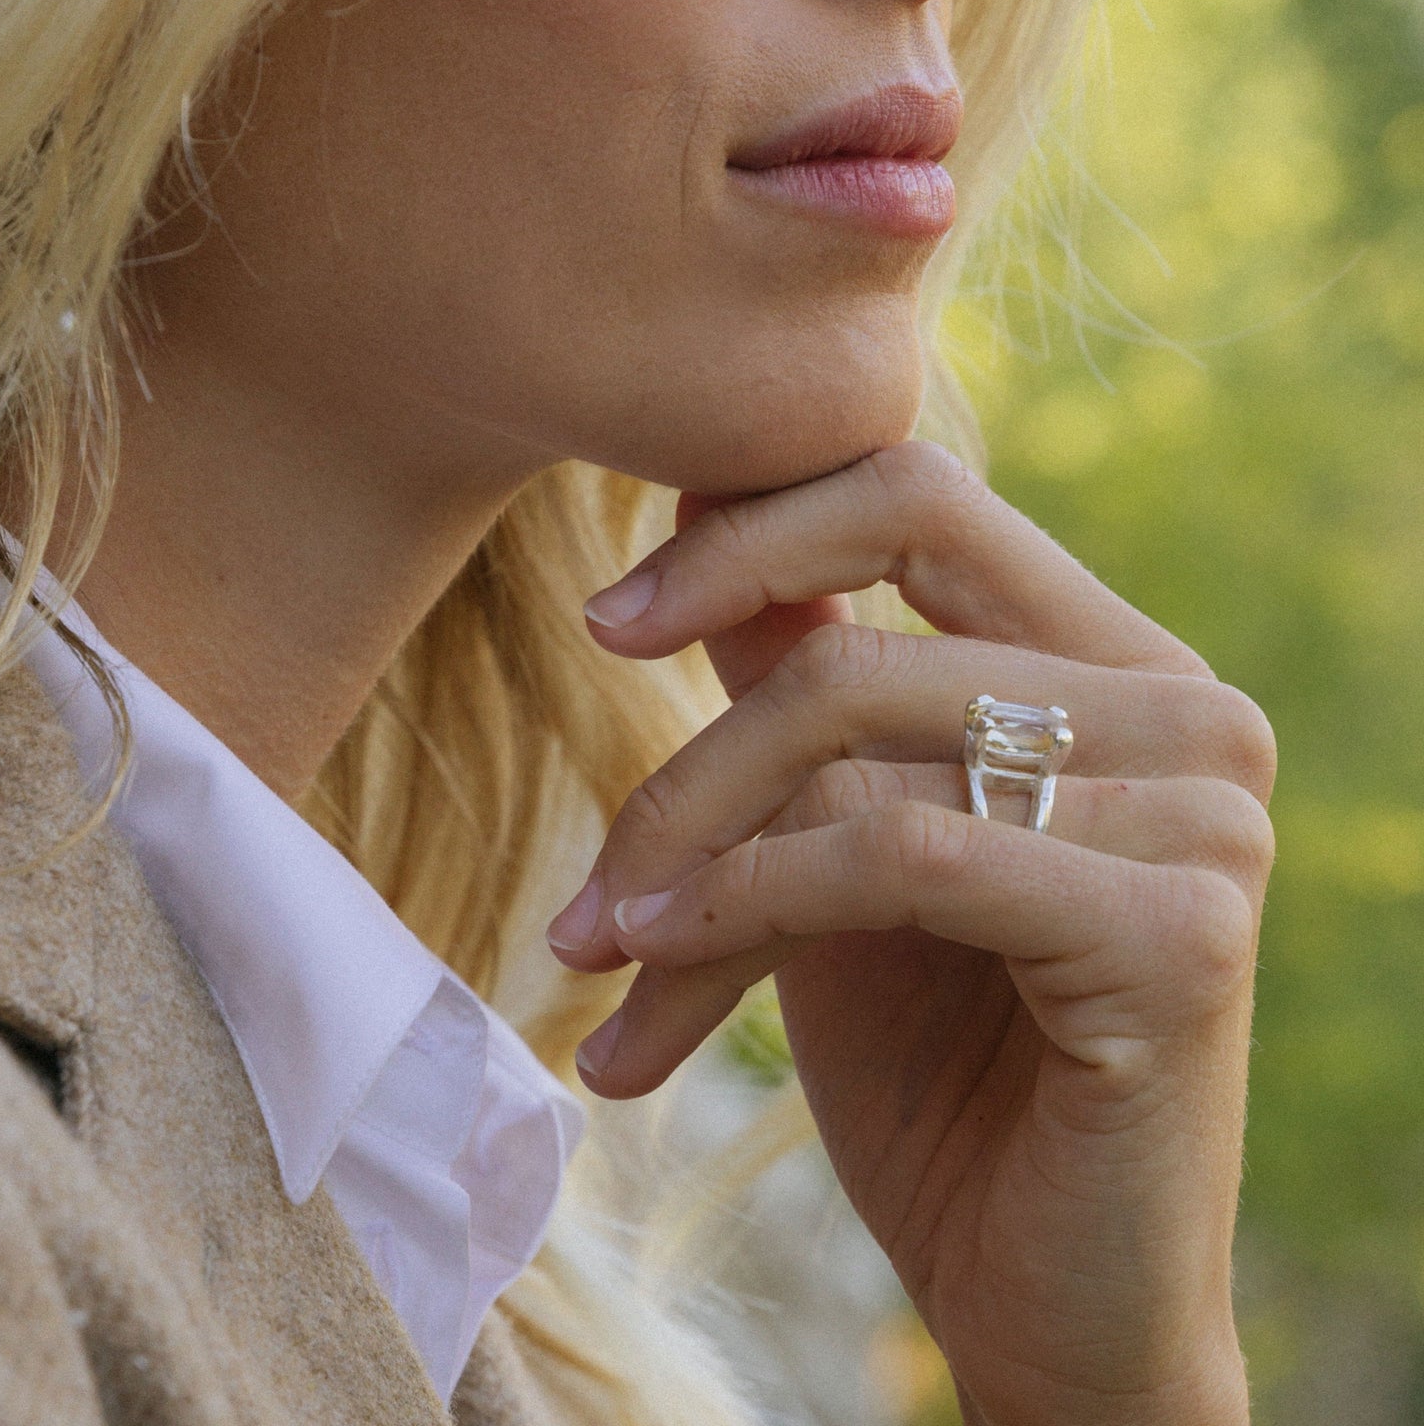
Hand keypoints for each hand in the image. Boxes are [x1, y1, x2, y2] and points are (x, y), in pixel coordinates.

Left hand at [545, 442, 1271, 1425]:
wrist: (1043, 1288)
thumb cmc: (934, 1060)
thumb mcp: (840, 839)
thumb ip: (802, 674)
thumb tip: (703, 500)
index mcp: (1112, 660)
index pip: (917, 499)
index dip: (748, 535)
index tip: (610, 617)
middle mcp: (1187, 708)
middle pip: (856, 650)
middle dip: (686, 775)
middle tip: (586, 889)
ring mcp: (1202, 814)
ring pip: (852, 756)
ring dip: (687, 871)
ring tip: (599, 966)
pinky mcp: (1183, 931)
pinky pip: (895, 857)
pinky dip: (742, 915)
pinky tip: (652, 1009)